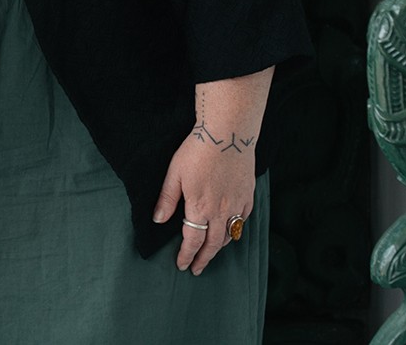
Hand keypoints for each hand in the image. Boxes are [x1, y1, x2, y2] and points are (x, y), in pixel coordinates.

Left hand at [153, 132, 255, 273]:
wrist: (227, 135)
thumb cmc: (197, 151)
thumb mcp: (174, 174)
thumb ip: (167, 199)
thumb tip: (158, 219)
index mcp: (200, 208)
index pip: (193, 241)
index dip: (187, 255)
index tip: (182, 265)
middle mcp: (221, 212)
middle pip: (212, 244)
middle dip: (203, 259)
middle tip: (197, 269)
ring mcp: (237, 205)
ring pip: (229, 235)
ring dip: (218, 247)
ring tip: (210, 252)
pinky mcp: (248, 196)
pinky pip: (242, 221)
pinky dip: (235, 231)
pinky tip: (231, 231)